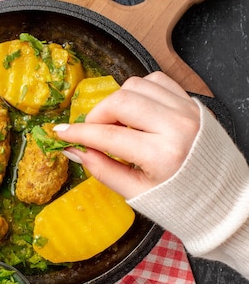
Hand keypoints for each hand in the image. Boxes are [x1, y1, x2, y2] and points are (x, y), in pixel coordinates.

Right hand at [54, 71, 200, 199]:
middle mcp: (177, 126)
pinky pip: (157, 82)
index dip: (78, 132)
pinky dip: (140, 92)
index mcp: (162, 155)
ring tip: (118, 125)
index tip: (60, 132)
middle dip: (97, 115)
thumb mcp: (137, 193)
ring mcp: (187, 110)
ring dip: (118, 102)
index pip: (108, 135)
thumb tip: (74, 151)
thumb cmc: (180, 202)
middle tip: (92, 132)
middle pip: (120, 102)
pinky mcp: (192, 103)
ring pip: (136, 85)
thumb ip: (102, 169)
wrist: (223, 199)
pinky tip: (137, 112)